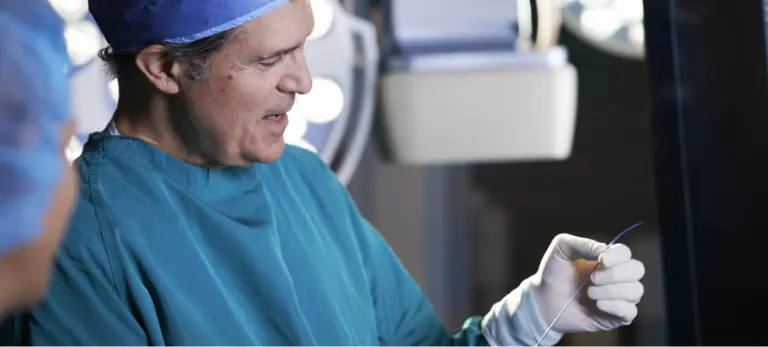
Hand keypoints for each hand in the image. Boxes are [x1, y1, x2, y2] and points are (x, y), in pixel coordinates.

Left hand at [529, 234, 645, 332]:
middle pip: (637, 269)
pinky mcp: (616, 317)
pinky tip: (598, 304)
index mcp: (607, 259)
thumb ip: (583, 243)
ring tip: (589, 293)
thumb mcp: (562, 248)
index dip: (618, 255)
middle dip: (615, 274)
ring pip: (635, 291)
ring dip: (612, 291)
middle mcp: (617, 277)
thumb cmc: (553, 273)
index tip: (601, 259)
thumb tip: (605, 249)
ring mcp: (618, 297)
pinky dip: (616, 306)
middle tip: (592, 278)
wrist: (543, 301)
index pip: (626, 253)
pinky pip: (630, 311)